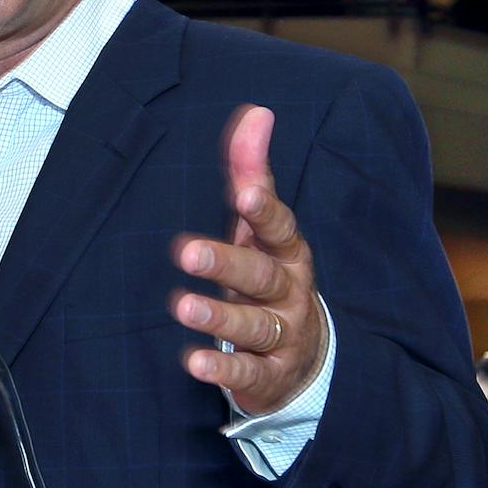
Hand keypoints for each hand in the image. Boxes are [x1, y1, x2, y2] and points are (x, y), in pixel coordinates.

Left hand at [172, 105, 325, 416]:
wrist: (305, 358)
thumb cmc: (270, 278)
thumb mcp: (262, 229)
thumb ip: (253, 173)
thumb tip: (256, 112)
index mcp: (287, 252)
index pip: (278, 227)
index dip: (263, 211)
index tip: (244, 194)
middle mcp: (289, 293)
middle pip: (260, 277)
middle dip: (226, 263)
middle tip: (185, 252)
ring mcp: (282, 336)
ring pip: (254, 326)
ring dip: (218, 317)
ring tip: (182, 307)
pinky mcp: (267, 375)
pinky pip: (246, 373)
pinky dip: (220, 370)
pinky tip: (192, 362)